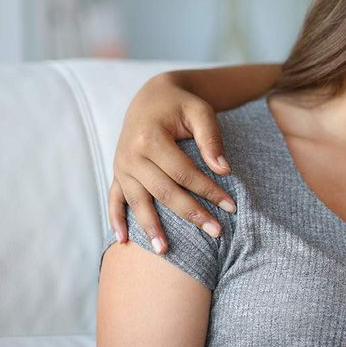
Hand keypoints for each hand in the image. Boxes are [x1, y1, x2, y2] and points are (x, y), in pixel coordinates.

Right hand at [109, 73, 235, 253]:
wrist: (152, 95)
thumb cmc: (181, 104)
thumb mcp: (200, 111)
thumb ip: (211, 138)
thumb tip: (224, 170)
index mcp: (150, 138)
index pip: (184, 173)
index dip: (208, 190)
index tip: (231, 207)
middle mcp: (130, 155)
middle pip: (164, 191)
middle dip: (191, 214)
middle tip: (216, 233)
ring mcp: (121, 166)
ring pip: (138, 201)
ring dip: (151, 227)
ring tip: (165, 251)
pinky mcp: (117, 172)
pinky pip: (114, 199)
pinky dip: (116, 220)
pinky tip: (122, 241)